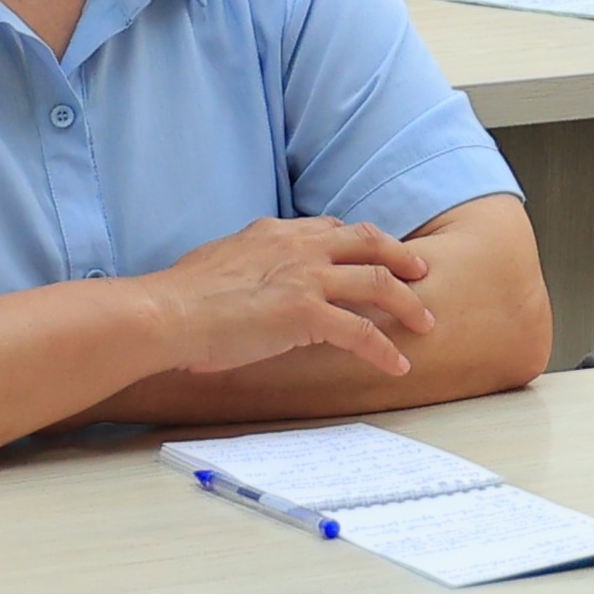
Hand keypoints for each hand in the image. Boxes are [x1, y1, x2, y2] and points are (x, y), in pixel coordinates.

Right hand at [132, 215, 438, 381]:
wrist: (167, 313)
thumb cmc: (179, 297)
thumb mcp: (218, 261)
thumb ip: (245, 263)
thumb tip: (246, 276)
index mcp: (275, 233)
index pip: (331, 229)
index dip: (359, 242)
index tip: (373, 254)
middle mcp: (299, 246)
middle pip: (369, 243)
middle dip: (401, 257)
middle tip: (421, 271)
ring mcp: (307, 277)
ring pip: (379, 283)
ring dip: (409, 304)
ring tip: (426, 323)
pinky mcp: (307, 313)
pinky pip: (362, 332)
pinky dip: (385, 349)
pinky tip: (397, 364)